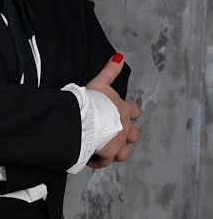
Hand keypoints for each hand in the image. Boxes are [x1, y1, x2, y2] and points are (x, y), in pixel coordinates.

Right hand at [85, 53, 141, 169]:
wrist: (83, 120)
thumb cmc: (91, 101)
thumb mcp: (100, 82)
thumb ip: (110, 70)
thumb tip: (120, 56)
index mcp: (123, 110)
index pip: (134, 111)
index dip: (132, 111)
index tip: (129, 112)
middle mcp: (124, 128)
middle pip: (134, 135)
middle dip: (126, 134)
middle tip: (113, 132)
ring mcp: (118, 144)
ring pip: (124, 152)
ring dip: (116, 150)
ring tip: (104, 148)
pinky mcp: (107, 156)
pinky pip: (104, 162)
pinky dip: (99, 160)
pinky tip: (91, 157)